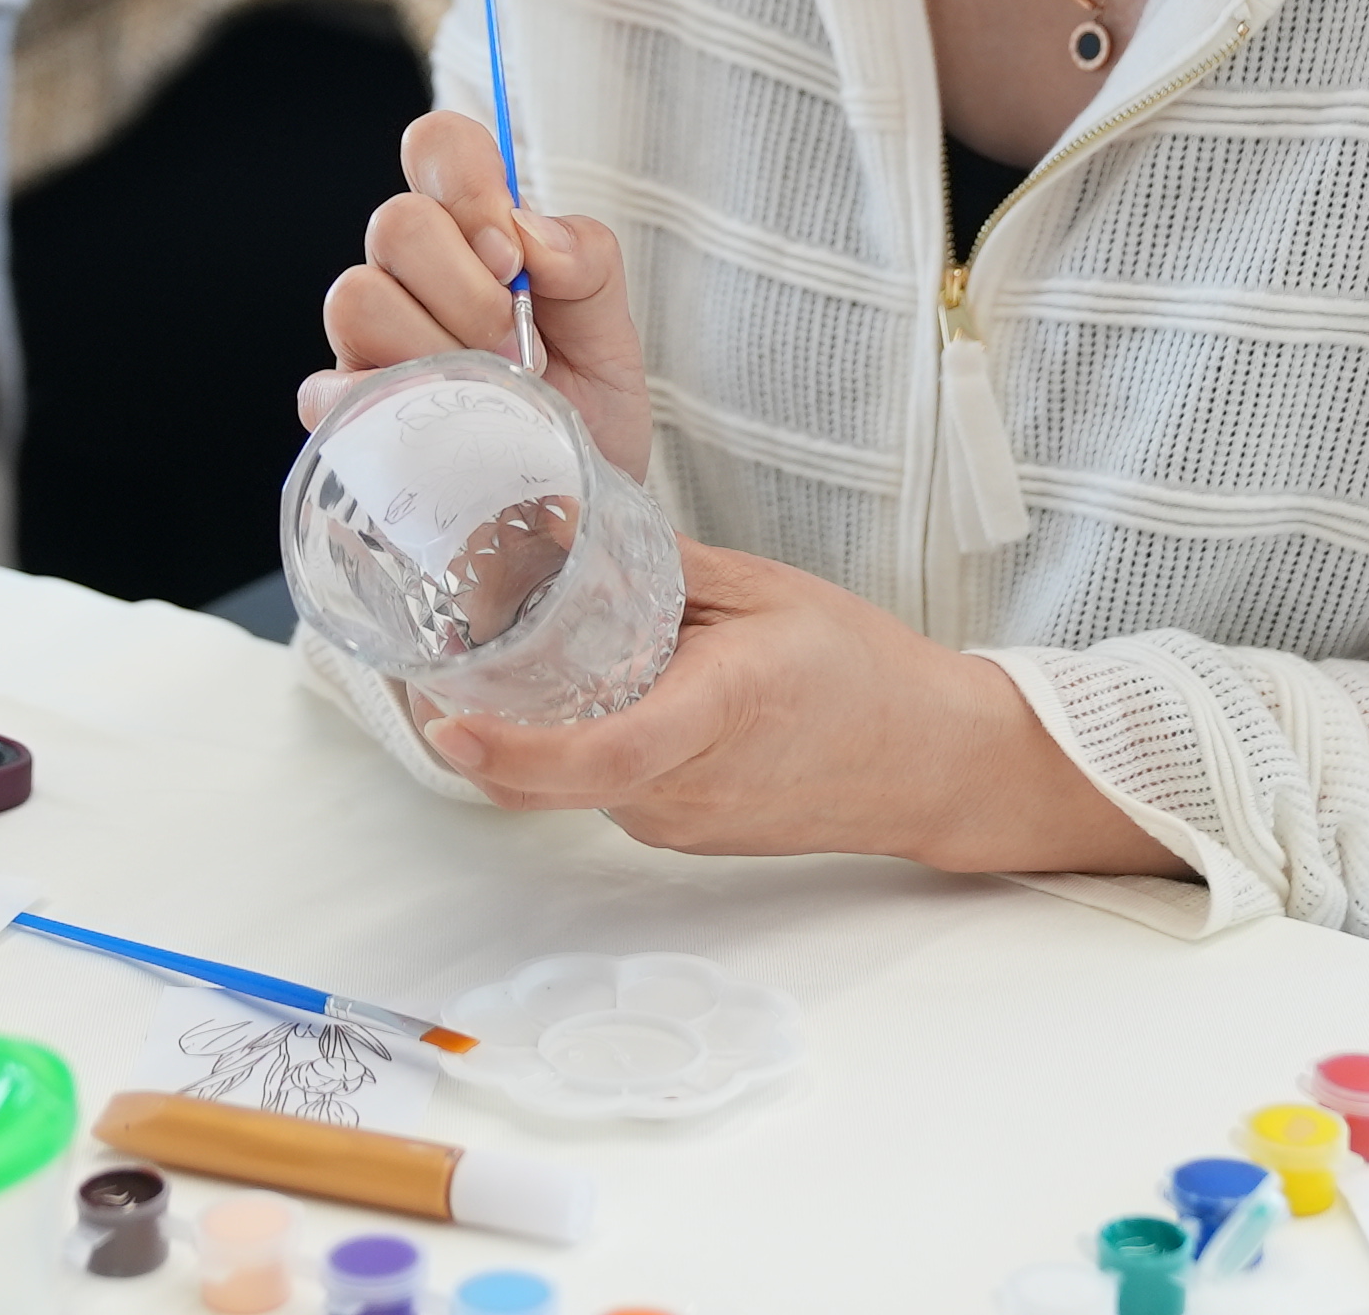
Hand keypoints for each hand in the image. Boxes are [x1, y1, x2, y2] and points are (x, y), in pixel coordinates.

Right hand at [313, 111, 649, 476]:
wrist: (575, 511)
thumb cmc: (585, 412)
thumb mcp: (613, 333)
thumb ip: (587, 264)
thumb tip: (529, 234)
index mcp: (471, 234)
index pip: (437, 145)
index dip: (468, 183)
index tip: (511, 255)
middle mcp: (408, 276)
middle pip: (395, 222)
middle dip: (466, 287)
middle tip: (514, 343)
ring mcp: (367, 342)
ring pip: (355, 298)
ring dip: (434, 349)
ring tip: (488, 393)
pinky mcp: (344, 413)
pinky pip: (328, 389)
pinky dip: (387, 408)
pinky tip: (440, 427)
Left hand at [412, 538, 1191, 876]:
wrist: (935, 761)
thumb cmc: (865, 670)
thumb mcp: (766, 591)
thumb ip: (667, 569)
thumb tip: (573, 532)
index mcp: (720, 712)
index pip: (597, 756)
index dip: (511, 750)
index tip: (445, 720)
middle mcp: (691, 785)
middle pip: (551, 782)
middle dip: (479, 733)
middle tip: (433, 664)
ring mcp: (683, 822)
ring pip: (569, 792)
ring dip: (527, 741)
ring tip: (504, 666)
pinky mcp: (683, 835)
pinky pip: (605, 796)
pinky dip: (573, 753)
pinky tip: (583, 700)